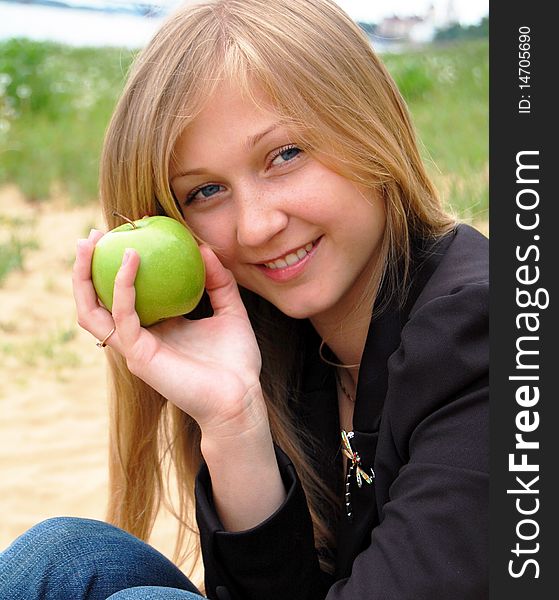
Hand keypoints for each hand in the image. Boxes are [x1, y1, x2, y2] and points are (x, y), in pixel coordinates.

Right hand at [72, 229, 264, 435]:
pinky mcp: (139, 356)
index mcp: (156, 328)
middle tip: (93, 235)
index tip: (124, 233)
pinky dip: (122, 286)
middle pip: (96, 302)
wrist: (240, 397)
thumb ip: (218, 280)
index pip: (123, 296)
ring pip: (92, 311)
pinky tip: (131, 260)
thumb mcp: (231, 311)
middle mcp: (138, 337)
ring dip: (85, 276)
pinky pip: (122, 316)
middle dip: (86, 268)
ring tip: (90, 243)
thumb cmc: (236, 361)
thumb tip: (204, 247)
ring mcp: (134, 348)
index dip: (115, 267)